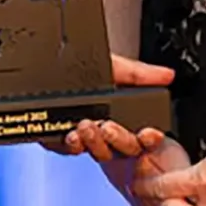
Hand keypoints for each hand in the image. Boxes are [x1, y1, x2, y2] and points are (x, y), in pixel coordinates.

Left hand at [42, 54, 174, 157]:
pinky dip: (67, 144)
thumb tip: (167, 75)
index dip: (143, 136)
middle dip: (114, 139)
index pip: (134, 131)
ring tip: (85, 129)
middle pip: (113, 145)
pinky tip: (69, 134)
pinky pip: (62, 148)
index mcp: (112, 110)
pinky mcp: (52, 136)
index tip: (148, 134)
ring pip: (88, 149)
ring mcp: (74, 130)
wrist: (37, 56)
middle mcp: (95, 122)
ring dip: (89, 143)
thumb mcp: (109, 62)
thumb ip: (137, 73)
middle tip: (108, 127)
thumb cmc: (70, 58)